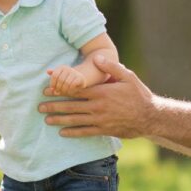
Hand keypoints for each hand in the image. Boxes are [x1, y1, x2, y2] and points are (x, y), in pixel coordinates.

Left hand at [38, 54, 154, 137]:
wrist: (150, 117)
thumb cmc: (139, 94)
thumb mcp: (128, 76)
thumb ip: (111, 66)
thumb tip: (97, 57)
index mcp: (101, 92)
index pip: (75, 90)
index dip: (59, 89)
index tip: (47, 89)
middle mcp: (98, 106)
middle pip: (71, 106)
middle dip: (54, 106)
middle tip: (39, 107)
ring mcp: (100, 120)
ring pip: (75, 120)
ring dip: (59, 120)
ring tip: (46, 119)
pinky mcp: (104, 130)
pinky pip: (85, 132)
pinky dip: (73, 132)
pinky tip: (62, 133)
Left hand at [46, 65, 86, 96]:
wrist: (80, 78)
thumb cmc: (67, 78)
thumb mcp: (59, 76)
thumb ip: (53, 75)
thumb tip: (48, 71)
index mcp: (61, 67)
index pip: (55, 75)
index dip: (52, 83)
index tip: (52, 89)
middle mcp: (68, 68)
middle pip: (60, 80)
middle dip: (58, 88)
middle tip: (57, 92)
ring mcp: (74, 73)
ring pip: (67, 83)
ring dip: (64, 90)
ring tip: (64, 92)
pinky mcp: (80, 78)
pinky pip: (73, 85)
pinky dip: (70, 90)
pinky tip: (69, 92)